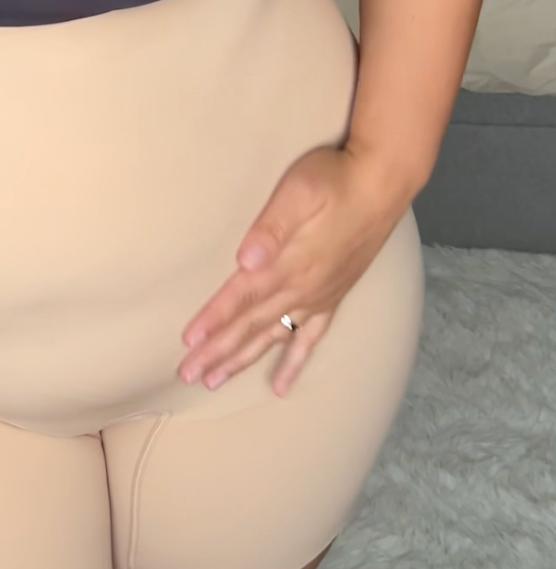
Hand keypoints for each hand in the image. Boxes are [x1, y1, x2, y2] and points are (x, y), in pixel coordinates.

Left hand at [177, 144, 404, 397]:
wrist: (382, 183)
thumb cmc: (334, 180)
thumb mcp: (299, 192)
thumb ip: (271, 227)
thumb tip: (245, 258)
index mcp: (288, 263)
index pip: (242, 297)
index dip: (214, 320)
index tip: (188, 341)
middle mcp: (301, 288)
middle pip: (251, 325)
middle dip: (218, 351)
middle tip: (188, 374)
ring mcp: (318, 296)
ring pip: (273, 337)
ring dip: (243, 360)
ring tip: (215, 381)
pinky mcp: (333, 296)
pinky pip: (311, 340)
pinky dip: (294, 363)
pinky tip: (281, 388)